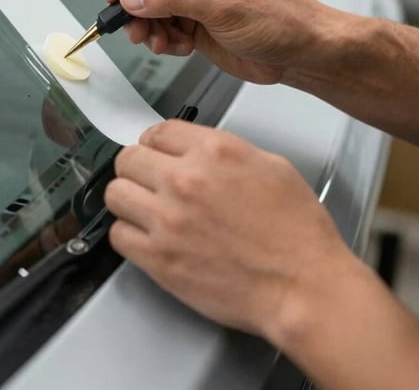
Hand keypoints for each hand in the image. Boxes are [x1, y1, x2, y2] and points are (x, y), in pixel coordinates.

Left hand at [103, 119, 352, 340]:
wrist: (303, 288)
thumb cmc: (297, 232)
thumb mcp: (272, 166)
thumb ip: (226, 151)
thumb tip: (195, 152)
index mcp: (213, 151)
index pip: (158, 131)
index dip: (157, 142)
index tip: (157, 152)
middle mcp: (184, 180)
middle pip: (129, 158)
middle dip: (139, 167)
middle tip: (149, 180)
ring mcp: (167, 220)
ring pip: (115, 193)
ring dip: (129, 198)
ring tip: (145, 208)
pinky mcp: (158, 258)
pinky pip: (118, 235)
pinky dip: (129, 233)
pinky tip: (147, 237)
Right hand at [105, 0, 334, 83]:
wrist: (302, 53)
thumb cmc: (282, 17)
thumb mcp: (223, 3)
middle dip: (135, 1)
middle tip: (132, 24)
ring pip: (146, 1)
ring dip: (146, 24)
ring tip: (156, 40)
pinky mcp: (192, 16)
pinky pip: (159, 23)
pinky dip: (161, 38)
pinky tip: (178, 46)